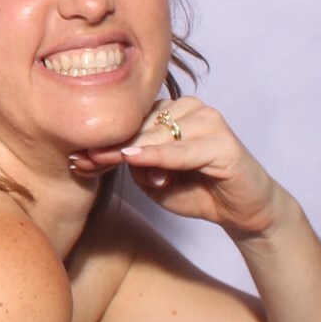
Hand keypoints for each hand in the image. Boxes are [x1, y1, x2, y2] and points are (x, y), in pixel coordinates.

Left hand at [73, 97, 290, 238]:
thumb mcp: (156, 182)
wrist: (244, 212)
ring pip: (158, 134)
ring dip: (132, 155)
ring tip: (103, 168)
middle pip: (141, 125)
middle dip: (109, 147)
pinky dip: (157, 155)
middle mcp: (191, 108)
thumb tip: (113, 154)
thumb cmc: (199, 192)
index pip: (132, 119)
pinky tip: (133, 158)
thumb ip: (135, 166)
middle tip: (81, 162)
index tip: (76, 156)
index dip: (104, 139)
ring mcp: (210, 122)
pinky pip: (182, 150)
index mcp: (174, 110)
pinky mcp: (224, 143)